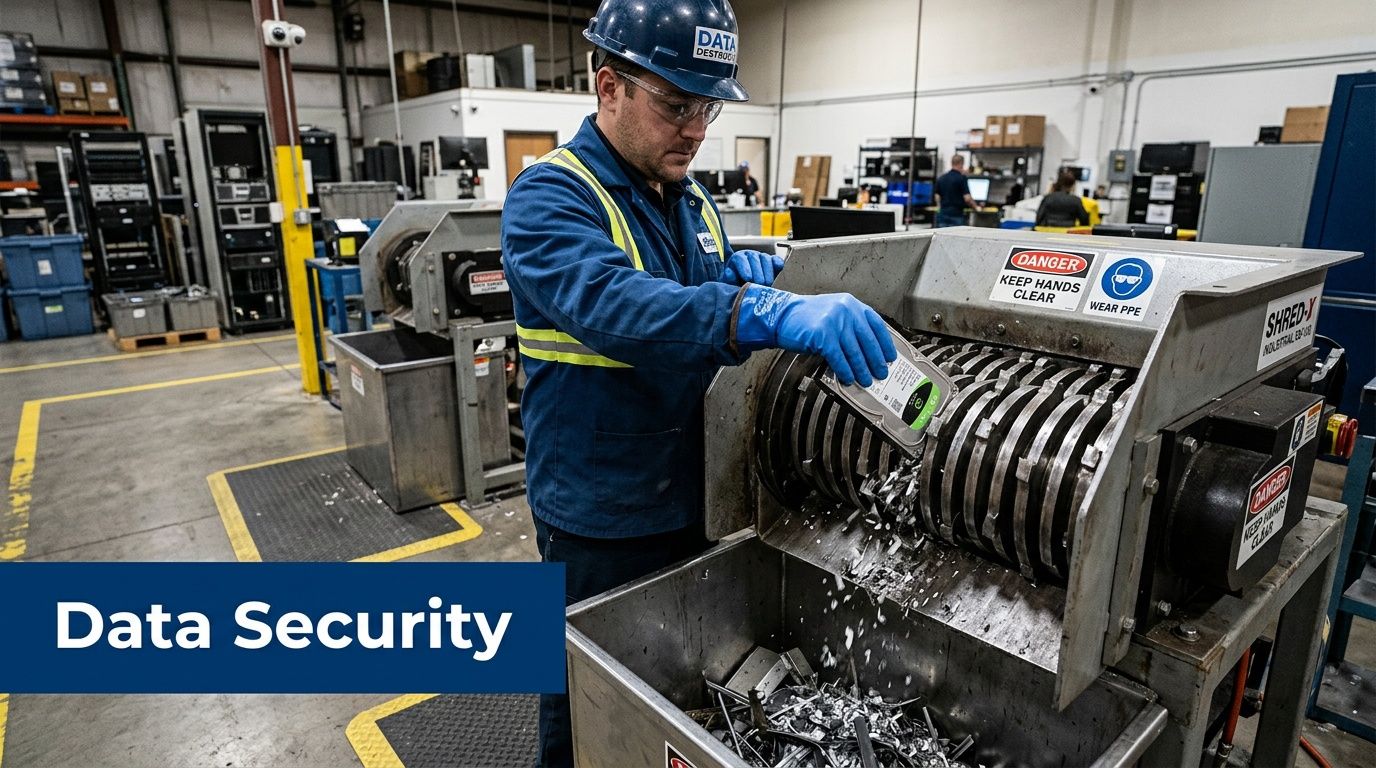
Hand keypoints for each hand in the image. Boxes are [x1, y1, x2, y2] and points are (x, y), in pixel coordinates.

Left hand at [721, 249, 784, 286]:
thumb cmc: (737, 284)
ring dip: (767, 272)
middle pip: (754, 258)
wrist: (746, 285)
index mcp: (738, 258)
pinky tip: (779, 269)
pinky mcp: (773, 261)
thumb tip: (729, 273)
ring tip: (767, 284)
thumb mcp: (730, 283)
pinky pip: (776, 259)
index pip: (740, 258)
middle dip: (757, 272)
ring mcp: (762, 257)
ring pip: (765, 258)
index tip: (748, 278)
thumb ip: (729, 278)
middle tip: (759, 284)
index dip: (744, 268)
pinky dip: (778, 263)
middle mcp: (750, 255)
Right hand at [735, 286, 895, 385]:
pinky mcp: (823, 335)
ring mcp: (834, 322)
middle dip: (876, 361)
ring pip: (855, 352)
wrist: (781, 315)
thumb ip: (850, 326)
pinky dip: (845, 370)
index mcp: (852, 304)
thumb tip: (866, 352)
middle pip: (868, 341)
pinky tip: (848, 378)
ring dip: (861, 370)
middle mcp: (846, 310)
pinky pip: (839, 358)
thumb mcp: (833, 313)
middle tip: (881, 373)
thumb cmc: (806, 318)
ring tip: (866, 380)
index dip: (885, 344)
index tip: (890, 357)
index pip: (876, 325)